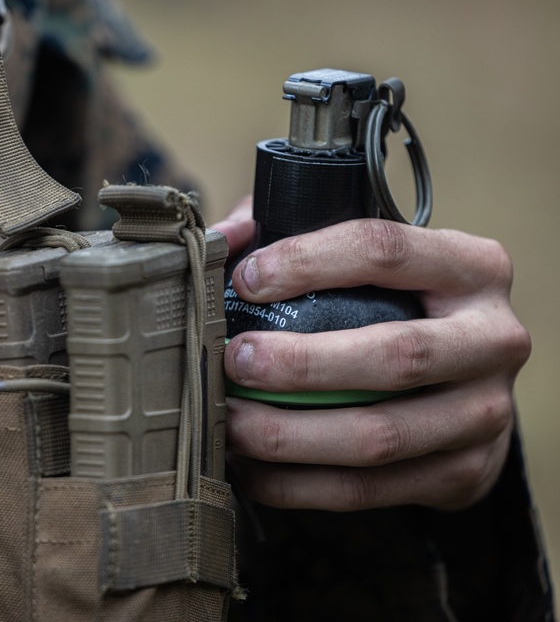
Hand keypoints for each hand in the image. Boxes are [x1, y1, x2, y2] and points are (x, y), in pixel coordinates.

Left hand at [210, 197, 529, 511]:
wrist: (464, 384)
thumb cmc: (394, 304)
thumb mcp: (363, 257)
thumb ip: (292, 230)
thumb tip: (227, 236)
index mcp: (472, 267)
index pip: (385, 251)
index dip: (307, 262)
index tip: (244, 280)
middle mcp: (494, 339)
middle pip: (396, 355)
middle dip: (301, 363)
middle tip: (234, 361)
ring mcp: (486, 414)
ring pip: (379, 436)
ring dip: (289, 435)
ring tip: (230, 422)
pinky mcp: (464, 474)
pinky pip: (367, 490)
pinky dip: (297, 484)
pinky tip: (251, 468)